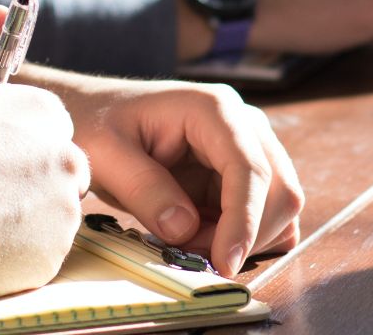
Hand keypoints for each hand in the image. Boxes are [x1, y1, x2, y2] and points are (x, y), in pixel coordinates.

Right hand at [0, 7, 89, 301]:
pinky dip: (15, 254)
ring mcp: (62, 210)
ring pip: (51, 216)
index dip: (14, 148)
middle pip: (59, 173)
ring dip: (22, 220)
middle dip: (27, 184)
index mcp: (46, 114)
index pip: (50, 131)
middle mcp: (66, 158)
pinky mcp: (51, 256)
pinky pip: (40, 255)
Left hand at [21, 71, 304, 277]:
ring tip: (187, 243)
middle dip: (246, 235)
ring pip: (279, 205)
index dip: (244, 220)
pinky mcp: (241, 173)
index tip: (224, 263)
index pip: (249, 168)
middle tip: (192, 256)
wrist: (92, 113)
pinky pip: (264, 213)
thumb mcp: (106, 155)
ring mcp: (247, 147)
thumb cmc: (96, 124)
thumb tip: (185, 229)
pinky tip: (203, 239)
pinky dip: (243, 237)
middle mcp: (243, 124)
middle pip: (279, 189)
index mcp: (214, 109)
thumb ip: (145, 189)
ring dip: (243, 238)